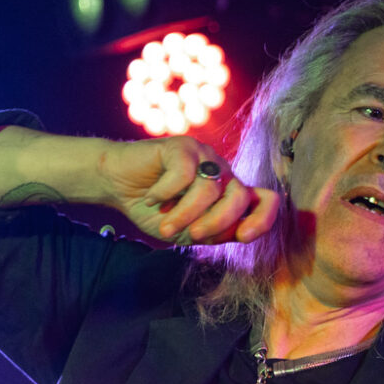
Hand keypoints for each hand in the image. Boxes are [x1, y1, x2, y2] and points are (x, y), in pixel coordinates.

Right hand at [96, 136, 280, 245]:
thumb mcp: (187, 231)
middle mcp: (223, 174)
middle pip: (239, 197)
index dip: (263, 219)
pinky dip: (165, 193)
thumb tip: (238, 232)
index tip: (244, 237)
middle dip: (218, 222)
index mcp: (229, 195)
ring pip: (208, 189)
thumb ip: (214, 233)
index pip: (265, 200)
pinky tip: (152, 197)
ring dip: (183, 214)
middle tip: (193, 236)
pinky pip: (183, 175)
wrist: (118, 186)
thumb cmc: (155, 210)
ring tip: (164, 226)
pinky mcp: (183, 146)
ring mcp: (205, 157)